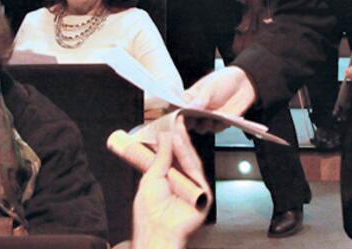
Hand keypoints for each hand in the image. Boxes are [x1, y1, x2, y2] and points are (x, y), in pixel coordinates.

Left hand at [131, 118, 210, 248]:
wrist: (157, 230)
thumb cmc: (149, 212)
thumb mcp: (151, 177)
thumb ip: (160, 157)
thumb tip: (164, 137)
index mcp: (169, 179)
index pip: (173, 156)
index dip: (171, 140)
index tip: (169, 125)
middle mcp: (182, 182)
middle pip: (184, 156)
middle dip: (179, 138)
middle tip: (176, 121)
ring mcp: (193, 188)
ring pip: (191, 161)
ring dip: (183, 144)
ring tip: (176, 129)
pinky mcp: (202, 194)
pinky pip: (195, 171)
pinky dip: (187, 156)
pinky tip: (180, 144)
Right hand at [183, 66, 256, 133]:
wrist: (244, 83)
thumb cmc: (223, 80)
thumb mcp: (210, 87)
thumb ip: (200, 99)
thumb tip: (187, 109)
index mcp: (190, 99)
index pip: (178, 110)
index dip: (179, 115)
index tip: (182, 115)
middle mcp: (197, 110)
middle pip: (188, 123)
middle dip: (193, 123)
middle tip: (200, 117)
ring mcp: (208, 117)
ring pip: (201, 129)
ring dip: (206, 125)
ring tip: (214, 117)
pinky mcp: (219, 123)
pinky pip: (216, 129)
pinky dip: (220, 125)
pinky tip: (225, 117)